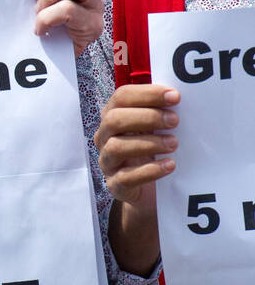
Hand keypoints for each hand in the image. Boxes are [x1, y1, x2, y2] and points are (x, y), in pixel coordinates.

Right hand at [94, 83, 179, 205]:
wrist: (151, 190)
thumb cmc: (154, 151)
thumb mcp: (155, 128)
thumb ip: (161, 111)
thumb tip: (180, 96)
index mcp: (113, 116)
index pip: (121, 97)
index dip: (147, 94)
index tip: (175, 96)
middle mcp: (105, 137)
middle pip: (114, 120)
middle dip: (147, 117)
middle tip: (175, 120)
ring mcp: (107, 162)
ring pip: (116, 147)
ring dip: (148, 143)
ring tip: (174, 144)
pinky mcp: (115, 185)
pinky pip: (125, 177)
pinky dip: (149, 171)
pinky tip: (169, 165)